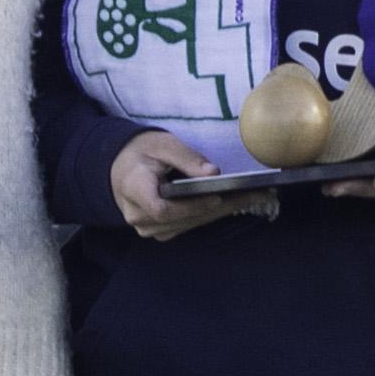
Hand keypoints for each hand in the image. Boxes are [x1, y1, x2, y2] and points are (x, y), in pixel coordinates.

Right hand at [111, 131, 252, 240]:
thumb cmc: (141, 152)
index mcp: (134, 189)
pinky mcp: (158, 231)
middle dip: (220, 208)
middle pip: (182, 219)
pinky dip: (209, 215)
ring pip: (188, 225)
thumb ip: (186, 158)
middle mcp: (138, 215)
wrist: (121, 168)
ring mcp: (147, 227)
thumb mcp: (162, 144)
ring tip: (252, 198)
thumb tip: (213, 173)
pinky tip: (232, 204)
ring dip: (220, 213)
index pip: (162, 209)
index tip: (215, 197)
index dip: (190, 207)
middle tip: (253, 195)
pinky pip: (186, 226)